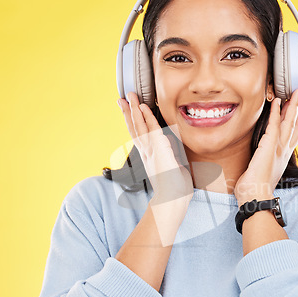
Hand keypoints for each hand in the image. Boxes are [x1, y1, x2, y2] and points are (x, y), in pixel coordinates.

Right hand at [118, 92, 193, 206]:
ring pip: (139, 126)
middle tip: (122, 98)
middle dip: (127, 113)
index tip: (129, 112)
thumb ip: (171, 160)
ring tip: (129, 97)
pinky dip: (146, 117)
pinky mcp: (158, 149)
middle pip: (133, 128)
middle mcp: (146, 153)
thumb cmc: (174, 190)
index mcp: (148, 157)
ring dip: (134, 110)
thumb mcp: (173, 170)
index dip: (133, 123)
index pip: (138, 135)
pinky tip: (142, 107)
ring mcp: (150, 151)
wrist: (172, 200)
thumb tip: (176, 155)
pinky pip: (151, 129)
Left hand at [234, 89, 297, 204]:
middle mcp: (284, 150)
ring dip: (294, 105)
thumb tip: (259, 157)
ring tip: (297, 92)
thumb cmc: (256, 188)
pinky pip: (274, 124)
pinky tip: (277, 101)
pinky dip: (276, 111)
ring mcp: (279, 147)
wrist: (255, 196)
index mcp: (284, 156)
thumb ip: (264, 161)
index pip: (295, 134)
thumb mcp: (263, 170)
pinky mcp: (269, 146)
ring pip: (290, 122)